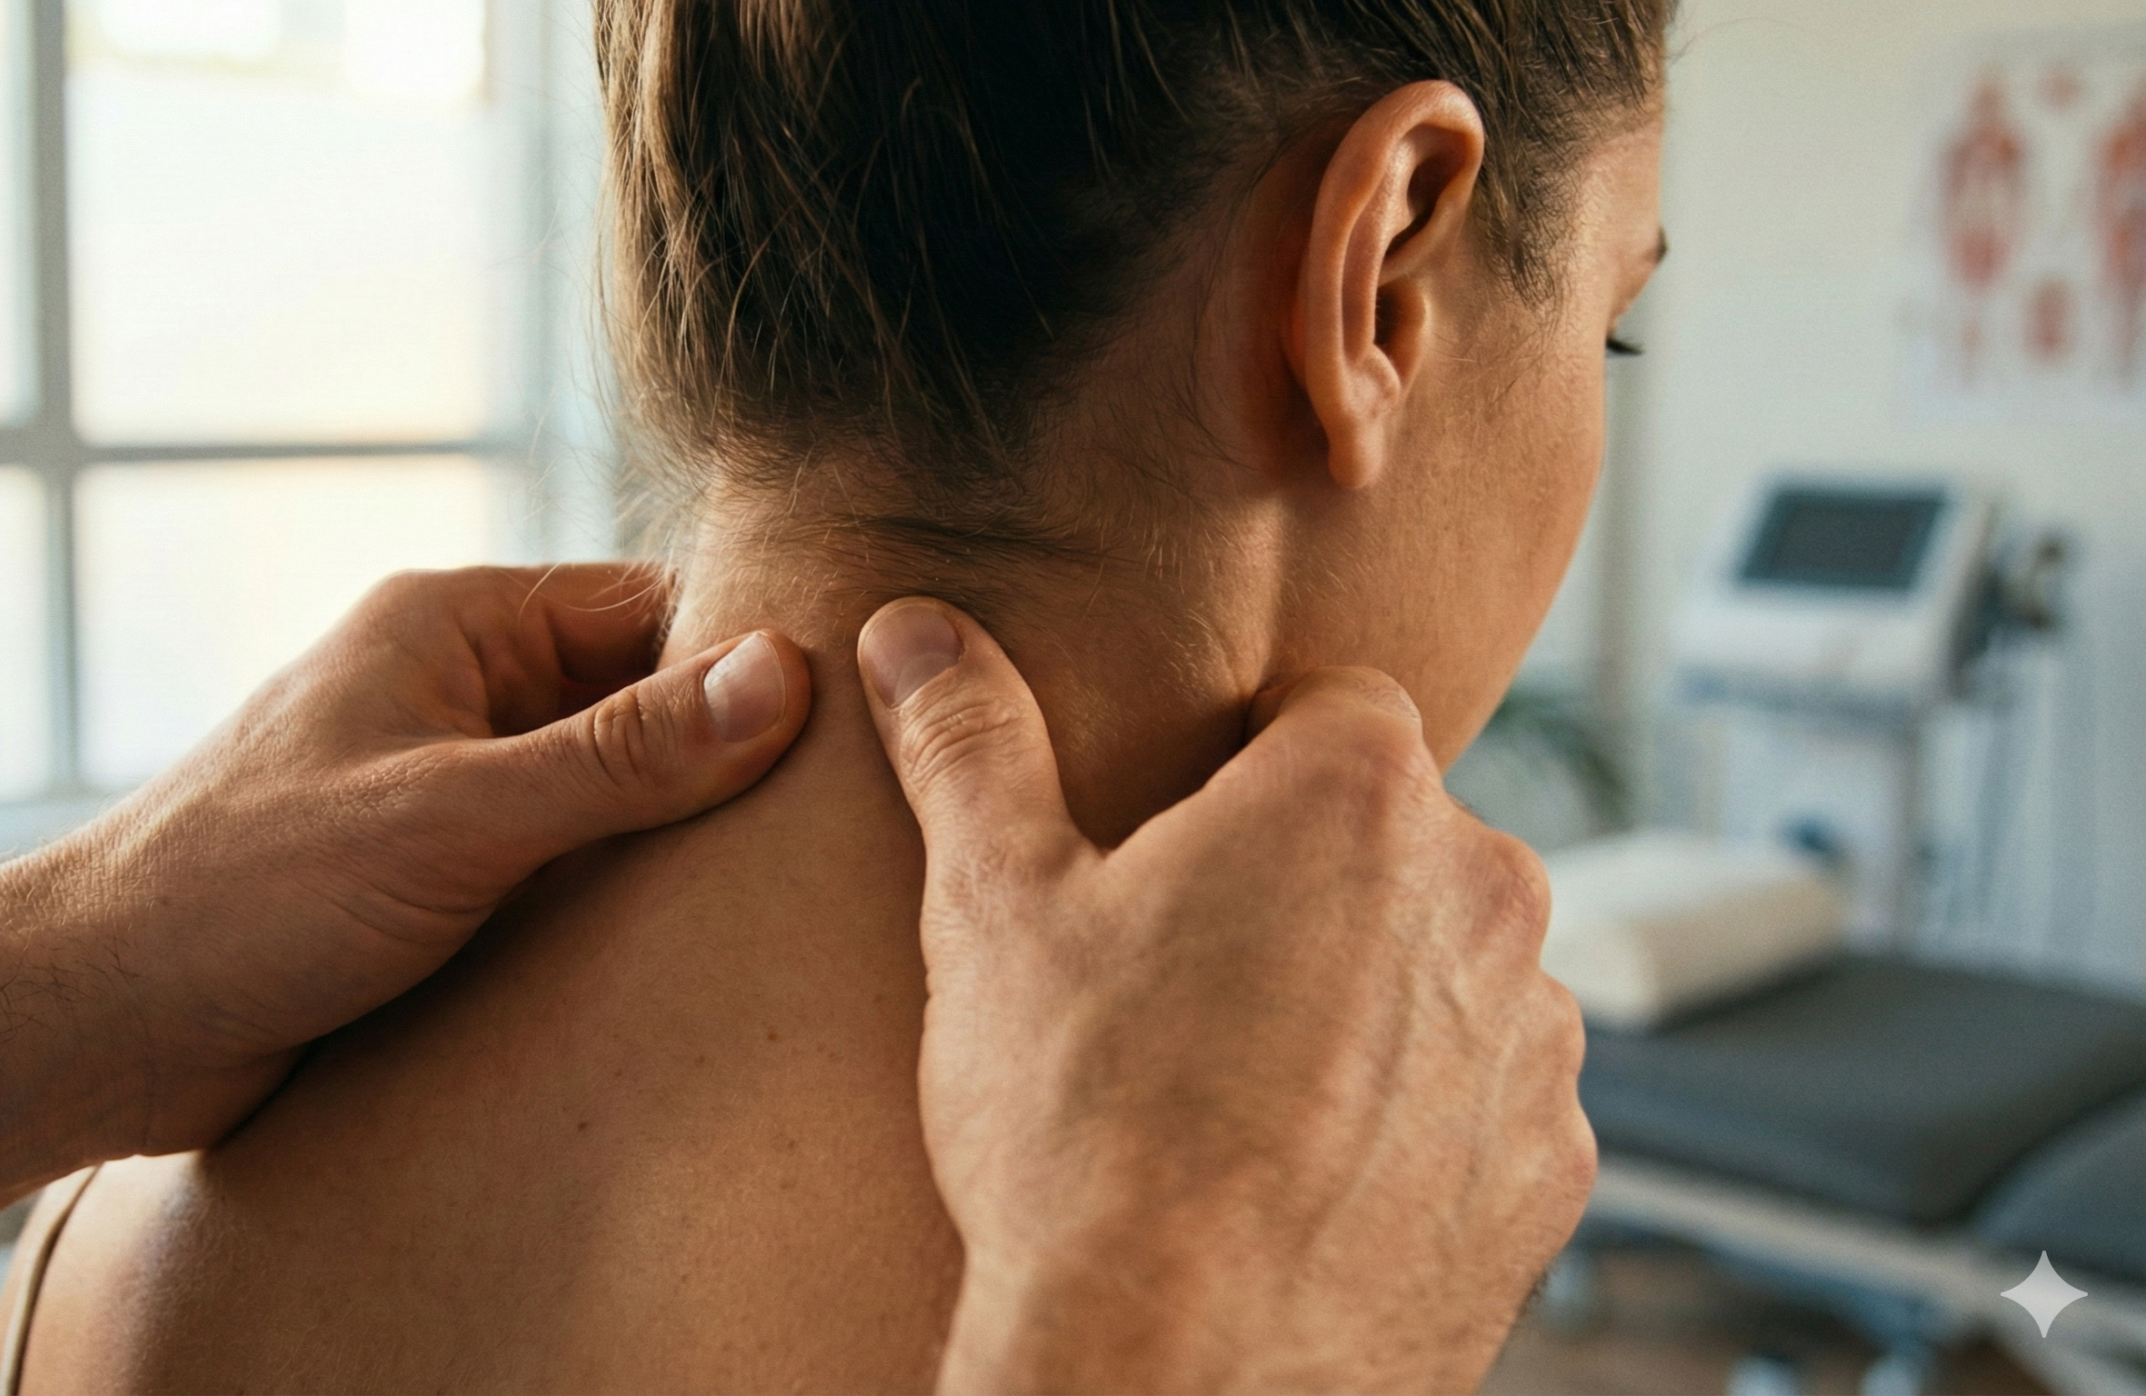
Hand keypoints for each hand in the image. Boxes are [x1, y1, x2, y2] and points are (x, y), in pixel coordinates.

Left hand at [14, 563, 812, 1153]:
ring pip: (603, 806)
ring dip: (663, 858)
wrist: (90, 1023)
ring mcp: (444, 795)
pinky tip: (674, 968)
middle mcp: (454, 696)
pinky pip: (556, 884)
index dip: (748, 661)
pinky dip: (609, 918)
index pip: (648, 610)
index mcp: (453, 626)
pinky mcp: (431, 890)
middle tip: (833, 841)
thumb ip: (619, 754)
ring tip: (772, 913)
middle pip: (638, 710)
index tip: (847, 731)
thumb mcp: (453, 814)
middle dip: (718, 771)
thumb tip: (782, 675)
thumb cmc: (241, 890)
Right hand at [857, 598, 1590, 1394]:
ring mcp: (1534, 1041)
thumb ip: (970, 745)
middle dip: (1312, 880)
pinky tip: (1308, 1174)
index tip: (1177, 835)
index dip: (1243, 759)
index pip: (1330, 704)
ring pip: (1447, 969)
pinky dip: (1418, 1119)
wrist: (1175, 1376)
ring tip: (1241, 1087)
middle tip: (1186, 971)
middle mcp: (1486, 894)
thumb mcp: (994, 910)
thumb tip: (914, 631)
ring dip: (1376, 997)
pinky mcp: (1550, 1171)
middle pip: (1397, 838)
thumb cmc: (1081, 1132)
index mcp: (1357, 794)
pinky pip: (1485, 1099)